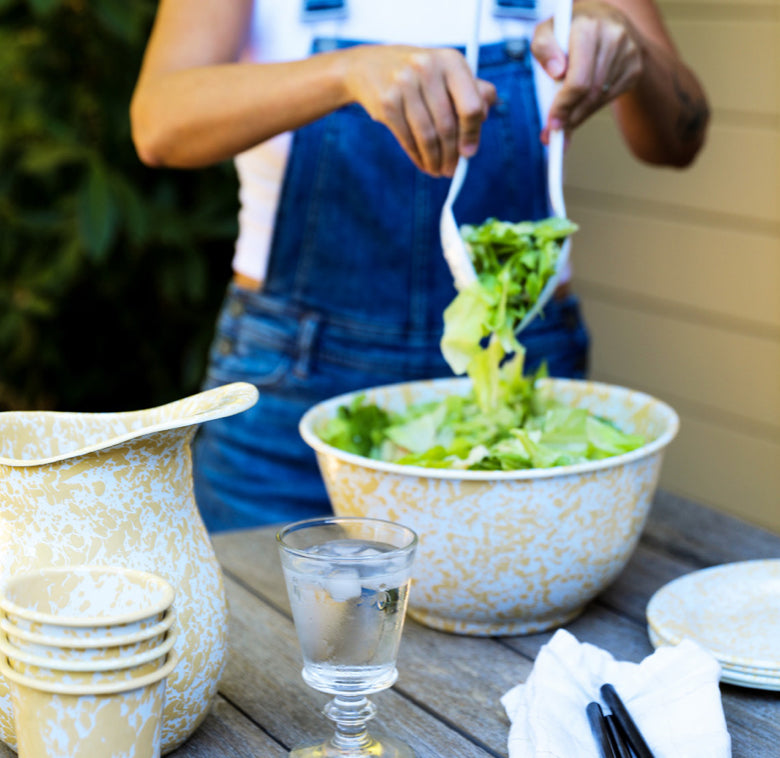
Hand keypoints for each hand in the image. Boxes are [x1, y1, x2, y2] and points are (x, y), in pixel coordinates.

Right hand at [341, 44, 496, 176]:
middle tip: (452, 171)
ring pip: (427, 136)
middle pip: (447, 126)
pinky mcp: (387, 102)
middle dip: (452, 155)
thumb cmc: (418, 75)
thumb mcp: (446, 73)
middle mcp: (428, 68)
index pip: (471, 106)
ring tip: (438, 170)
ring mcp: (404, 84)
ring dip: (435, 160)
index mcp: (451, 61)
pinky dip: (417, 157)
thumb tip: (485, 116)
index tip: (469, 153)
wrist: (368, 66)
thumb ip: (472, 91)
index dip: (472, 134)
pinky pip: (407, 139)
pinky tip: (423, 163)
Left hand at [532, 0, 642, 142]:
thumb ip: (543, 49)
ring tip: (564, 119)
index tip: (552, 124)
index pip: (578, 80)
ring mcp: (628, 53)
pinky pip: (610, 98)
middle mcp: (612, 38)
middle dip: (570, 115)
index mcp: (589, 28)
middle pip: (590, 93)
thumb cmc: (570, 29)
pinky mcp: (634, 68)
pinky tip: (580, 106)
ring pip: (600, 99)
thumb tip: (556, 73)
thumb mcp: (548, 31)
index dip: (564, 106)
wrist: (606, 19)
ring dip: (579, 114)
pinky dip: (591, 108)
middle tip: (554, 131)